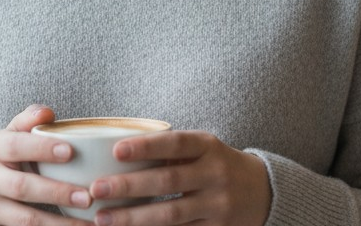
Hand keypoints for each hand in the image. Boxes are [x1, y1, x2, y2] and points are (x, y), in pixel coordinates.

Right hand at [0, 104, 91, 224]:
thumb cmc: (5, 157)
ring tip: (88, 223)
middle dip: (57, 192)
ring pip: (24, 220)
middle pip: (22, 187)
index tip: (71, 152)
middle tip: (88, 196)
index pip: (16, 146)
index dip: (42, 149)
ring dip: (58, 224)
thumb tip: (47, 113)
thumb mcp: (12, 134)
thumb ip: (29, 121)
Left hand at [89, 130, 270, 225]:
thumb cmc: (216, 163)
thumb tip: (118, 151)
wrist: (263, 192)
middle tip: (96, 189)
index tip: (115, 150)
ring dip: (133, 218)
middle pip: (168, 181)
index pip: (175, 143)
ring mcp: (218, 206)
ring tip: (103, 218)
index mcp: (208, 146)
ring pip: (171, 215)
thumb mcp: (202, 147)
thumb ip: (171, 149)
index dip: (146, 146)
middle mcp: (215, 174)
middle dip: (129, 186)